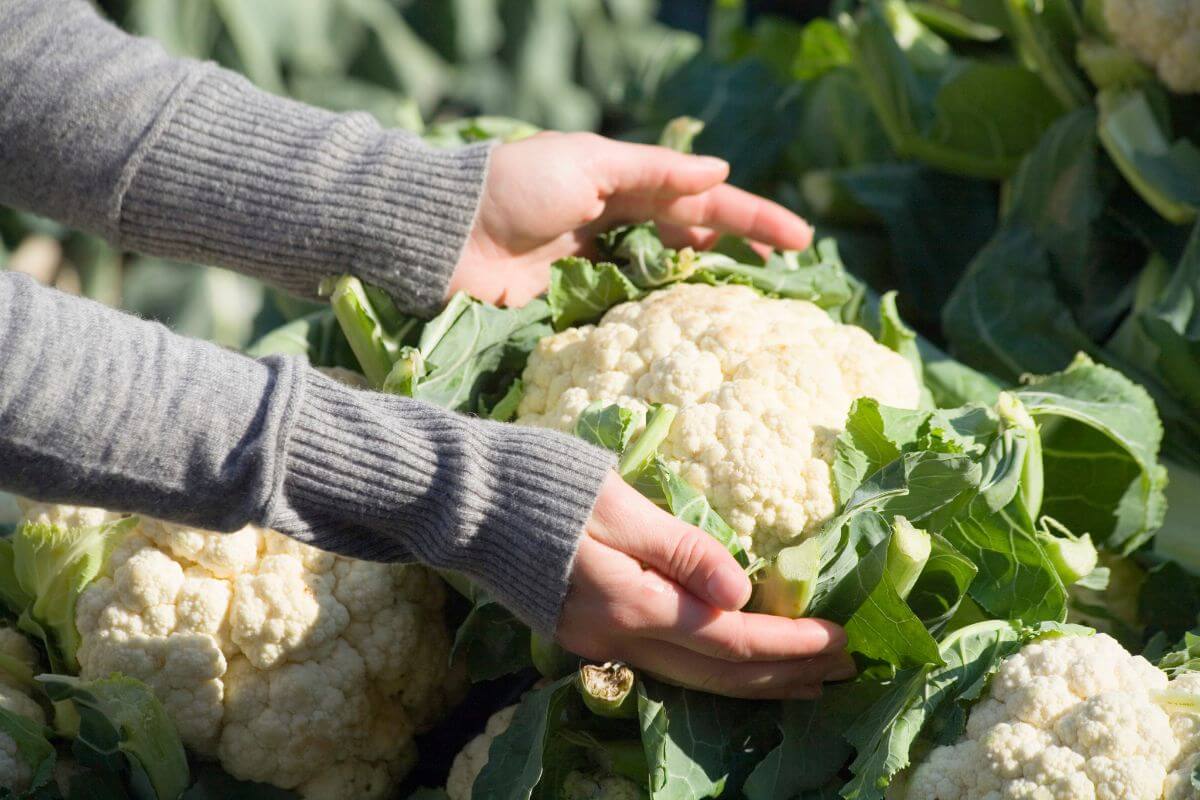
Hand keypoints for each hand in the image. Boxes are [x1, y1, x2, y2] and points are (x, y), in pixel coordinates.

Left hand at [449, 132, 814, 306]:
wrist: (444, 235)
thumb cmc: (515, 187)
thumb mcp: (589, 164)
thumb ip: (654, 171)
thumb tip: (719, 172)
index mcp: (622, 180)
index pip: (701, 198)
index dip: (751, 218)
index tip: (799, 240)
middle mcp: (615, 220)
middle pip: (692, 236)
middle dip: (740, 251)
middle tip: (788, 278)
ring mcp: (596, 263)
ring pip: (666, 274)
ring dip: (706, 285)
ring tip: (752, 308)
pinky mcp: (572, 300)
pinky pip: (628, 308)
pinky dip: (659, 315)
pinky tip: (688, 329)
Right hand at [556, 474, 853, 699]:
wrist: (463, 502)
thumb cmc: (541, 486)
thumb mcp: (617, 503)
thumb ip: (681, 549)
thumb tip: (742, 593)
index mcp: (628, 602)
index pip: (730, 639)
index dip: (790, 644)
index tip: (840, 638)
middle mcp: (616, 637)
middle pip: (718, 674)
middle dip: (786, 674)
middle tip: (847, 668)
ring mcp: (597, 642)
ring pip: (694, 680)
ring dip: (756, 681)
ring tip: (808, 682)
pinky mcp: (585, 633)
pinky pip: (667, 667)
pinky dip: (715, 670)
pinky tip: (737, 666)